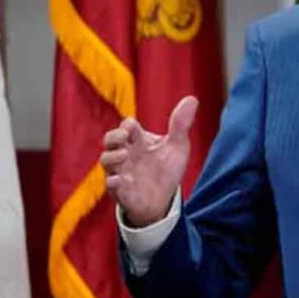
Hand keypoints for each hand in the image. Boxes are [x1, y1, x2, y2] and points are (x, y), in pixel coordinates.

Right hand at [100, 96, 197, 227]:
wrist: (164, 199)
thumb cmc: (166, 169)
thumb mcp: (177, 146)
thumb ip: (181, 124)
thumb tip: (192, 98)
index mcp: (138, 141)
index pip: (128, 127)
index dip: (128, 125)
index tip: (132, 127)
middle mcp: (126, 154)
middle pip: (110, 140)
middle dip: (113, 136)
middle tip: (124, 135)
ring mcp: (121, 171)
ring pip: (106, 161)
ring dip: (112, 157)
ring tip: (125, 155)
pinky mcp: (120, 191)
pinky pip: (110, 186)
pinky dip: (112, 182)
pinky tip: (117, 180)